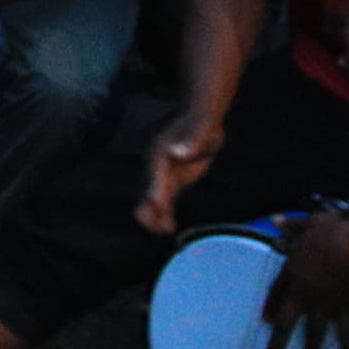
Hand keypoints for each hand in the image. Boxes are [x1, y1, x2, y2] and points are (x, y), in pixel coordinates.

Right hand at [133, 104, 224, 235]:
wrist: (202, 118)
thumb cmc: (202, 122)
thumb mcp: (201, 129)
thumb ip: (191, 140)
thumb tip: (178, 151)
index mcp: (160, 155)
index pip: (154, 178)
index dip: (155, 193)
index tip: (161, 207)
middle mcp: (156, 166)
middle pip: (146, 193)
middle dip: (151, 211)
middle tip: (164, 227)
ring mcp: (162, 174)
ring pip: (151, 201)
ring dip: (156, 217)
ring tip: (167, 230)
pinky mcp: (172, 180)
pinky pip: (163, 201)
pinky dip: (164, 214)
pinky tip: (170, 227)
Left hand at [259, 209, 348, 348]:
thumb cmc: (334, 232)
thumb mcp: (311, 223)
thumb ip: (293, 225)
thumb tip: (277, 220)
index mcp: (292, 272)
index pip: (276, 292)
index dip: (271, 306)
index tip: (266, 320)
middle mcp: (305, 293)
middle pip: (287, 322)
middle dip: (277, 343)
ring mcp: (325, 304)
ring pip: (315, 333)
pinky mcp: (346, 308)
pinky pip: (345, 331)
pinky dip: (347, 346)